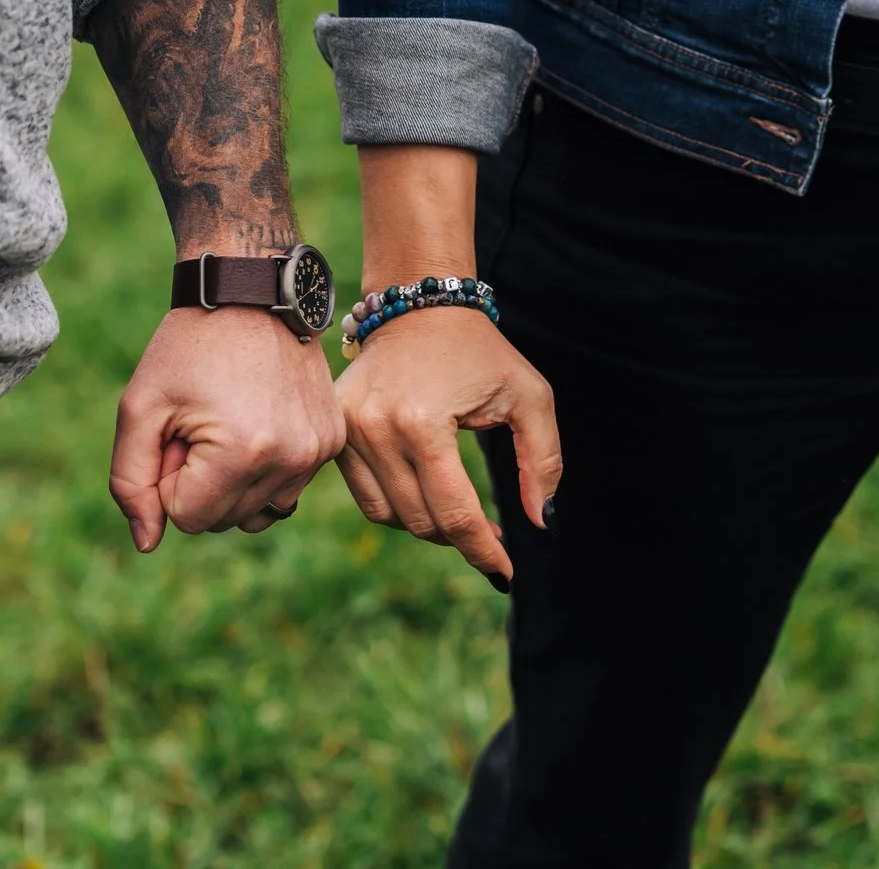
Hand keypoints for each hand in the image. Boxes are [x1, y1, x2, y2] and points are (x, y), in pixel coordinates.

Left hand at [109, 305, 345, 551]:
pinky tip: (257, 424)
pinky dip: (264, 471)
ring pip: (255, 512)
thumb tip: (147, 543)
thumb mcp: (139, 409)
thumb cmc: (187, 348)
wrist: (253, 292)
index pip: (187, 519)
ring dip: (232, 481)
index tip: (178, 430)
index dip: (169, 479)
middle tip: (202, 422)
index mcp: (242, 453)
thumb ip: (131, 483)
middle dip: (200, 481)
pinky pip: (285, 490)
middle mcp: (292, 459)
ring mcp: (319, 452)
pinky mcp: (333, 442)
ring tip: (230, 423)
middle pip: (223, 520)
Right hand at [336, 306, 560, 587]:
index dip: (484, 551)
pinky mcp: (335, 430)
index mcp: (424, 422)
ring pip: (389, 516)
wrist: (419, 306)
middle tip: (493, 534)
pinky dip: (398, 507)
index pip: (455, 513)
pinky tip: (428, 494)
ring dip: (428, 525)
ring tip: (460, 511)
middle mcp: (376, 430)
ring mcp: (348, 430)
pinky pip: (366, 496)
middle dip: (462, 538)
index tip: (506, 574)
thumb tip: (541, 523)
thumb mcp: (529, 396)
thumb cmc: (481, 351)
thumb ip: (543, 461)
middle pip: (421, 521)